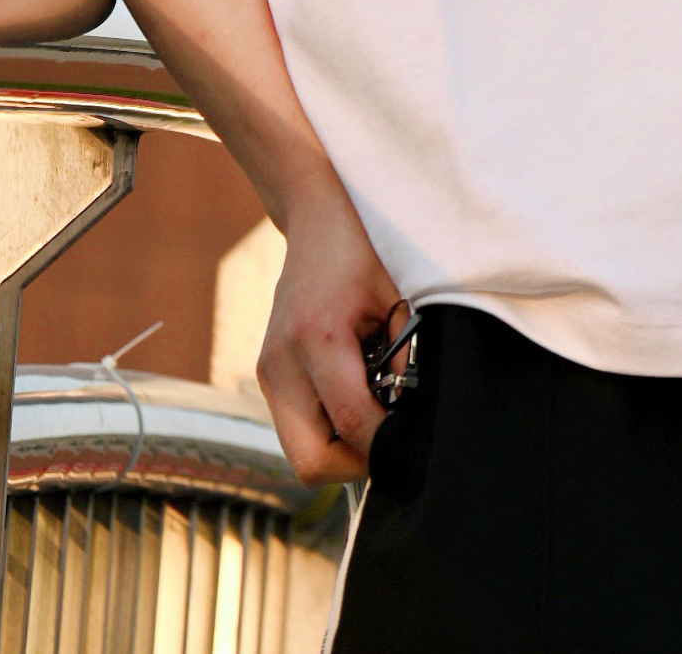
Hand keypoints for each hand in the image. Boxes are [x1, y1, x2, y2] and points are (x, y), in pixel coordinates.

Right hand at [256, 183, 402, 484]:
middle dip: (355, 463)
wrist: (316, 218)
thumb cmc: (364, 251)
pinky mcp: (267, 374)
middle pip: (310, 462)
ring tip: (373, 408)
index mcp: (318, 337)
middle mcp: (282, 362)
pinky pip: (295, 428)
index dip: (387, 443)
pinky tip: (353, 394)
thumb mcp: (399, 298)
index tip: (414, 439)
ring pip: (299, 453)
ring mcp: (268, 370)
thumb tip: (412, 418)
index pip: (352, 423)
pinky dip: (325, 428)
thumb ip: (406, 358)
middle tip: (389, 436)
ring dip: (339, 448)